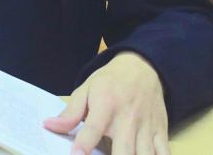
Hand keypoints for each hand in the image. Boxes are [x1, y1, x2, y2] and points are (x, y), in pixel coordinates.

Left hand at [43, 51, 168, 154]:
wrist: (143, 66)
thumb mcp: (87, 89)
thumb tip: (49, 125)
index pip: (93, 128)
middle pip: (124, 150)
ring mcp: (146, 126)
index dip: (84, 145)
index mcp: (106, 105)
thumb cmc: (111, 81)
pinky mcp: (160, 131)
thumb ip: (70, 111)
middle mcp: (128, 118)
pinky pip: (164, 152)